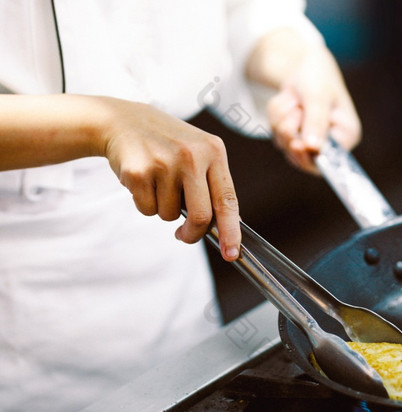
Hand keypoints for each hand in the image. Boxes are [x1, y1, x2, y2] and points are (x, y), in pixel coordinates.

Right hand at [100, 98, 240, 259]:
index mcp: (213, 151)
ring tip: (158, 183)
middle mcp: (191, 156)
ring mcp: (164, 163)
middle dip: (193, 234)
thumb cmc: (168, 144)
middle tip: (184, 234)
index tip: (231, 254)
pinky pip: (147, 210)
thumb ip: (213, 184)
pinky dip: (145, 203)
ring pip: (170, 215)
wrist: (122, 121)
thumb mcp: (198, 152)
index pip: (227, 199)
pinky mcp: (137, 172)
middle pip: (201, 216)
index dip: (231, 230)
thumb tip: (229, 224)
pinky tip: (143, 180)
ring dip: (163, 209)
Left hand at [247, 30, 361, 173]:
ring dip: (282, 118)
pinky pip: (275, 134)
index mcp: (346, 136)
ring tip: (294, 100)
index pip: (330, 159)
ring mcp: (309, 143)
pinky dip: (276, 116)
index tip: (296, 144)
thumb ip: (316, 122)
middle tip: (295, 109)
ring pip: (284, 143)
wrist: (304, 66)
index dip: (310, 156)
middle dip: (292, 130)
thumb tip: (313, 147)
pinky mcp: (292, 138)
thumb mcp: (318, 96)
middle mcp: (330, 144)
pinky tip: (287, 102)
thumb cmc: (318, 78)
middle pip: (302, 157)